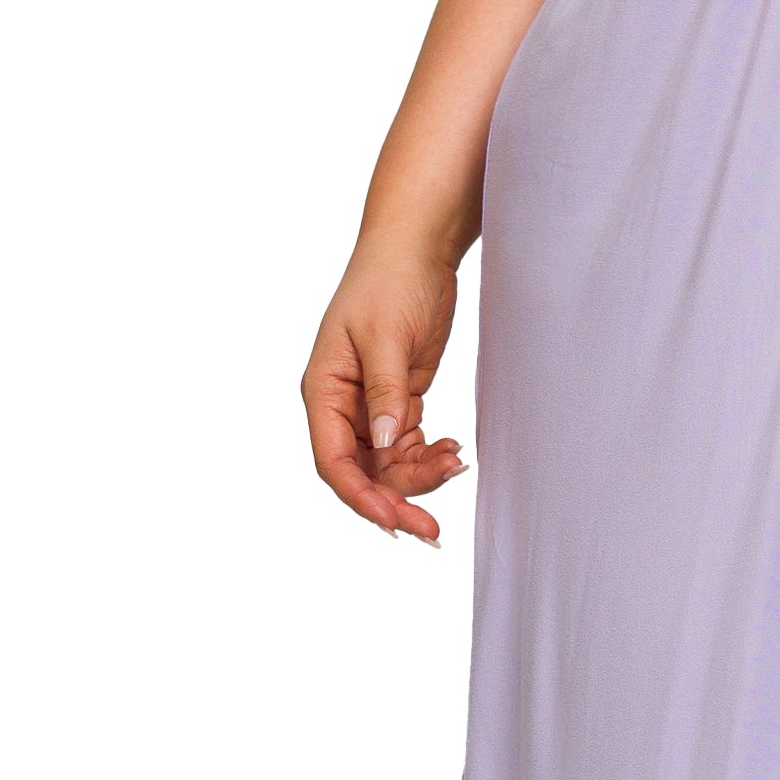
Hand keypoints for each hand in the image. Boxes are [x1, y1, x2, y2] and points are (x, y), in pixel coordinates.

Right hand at [303, 242, 466, 540]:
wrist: (417, 249)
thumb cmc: (390, 281)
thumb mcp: (386, 337)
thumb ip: (386, 392)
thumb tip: (383, 442)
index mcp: (323, 390)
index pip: (332, 460)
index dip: (359, 496)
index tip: (393, 521)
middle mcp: (341, 405)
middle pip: (362, 472)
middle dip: (396, 500)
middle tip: (432, 530)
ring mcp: (370, 405)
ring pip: (388, 463)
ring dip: (420, 475)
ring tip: (456, 463)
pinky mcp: (398, 399)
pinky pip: (407, 444)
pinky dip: (429, 455)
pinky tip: (452, 450)